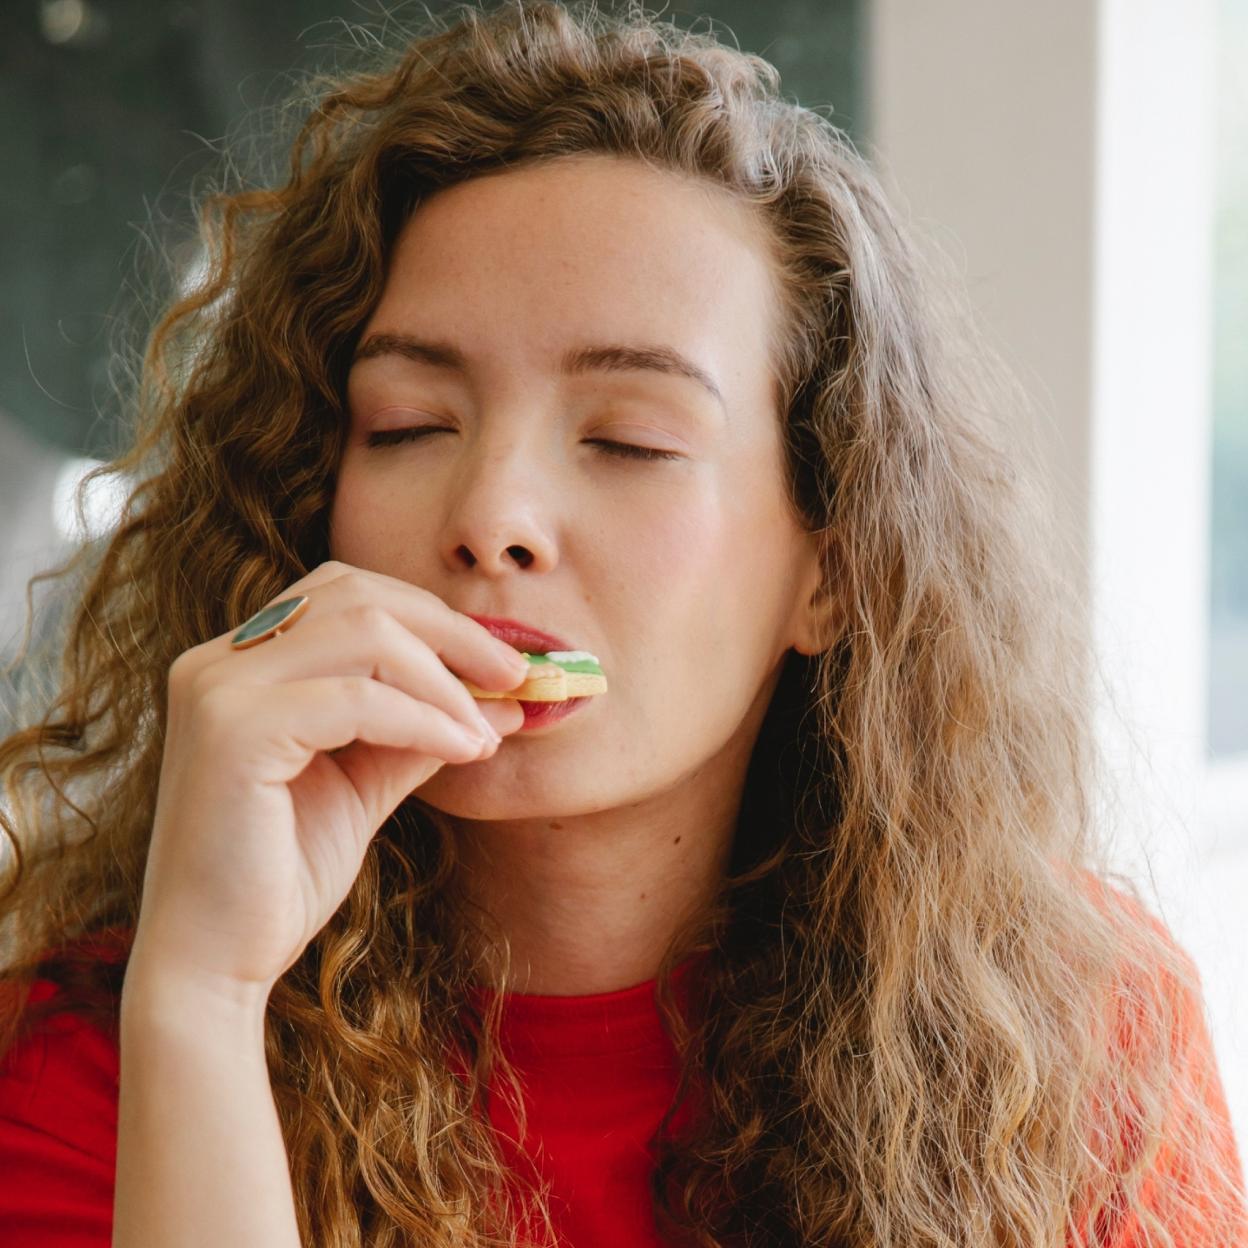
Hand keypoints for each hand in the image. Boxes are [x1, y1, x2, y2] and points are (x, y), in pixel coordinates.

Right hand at [127, 560, 528, 995]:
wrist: (213, 964)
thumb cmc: (283, 873)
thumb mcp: (365, 782)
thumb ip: (418, 728)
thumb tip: (500, 696)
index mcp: (239, 662)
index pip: (347, 594)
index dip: (432, 618)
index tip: (502, 664)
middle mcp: (216, 660)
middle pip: (358, 594)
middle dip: (450, 631)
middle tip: (514, 674)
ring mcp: (217, 689)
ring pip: (364, 632)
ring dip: (445, 679)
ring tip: (488, 731)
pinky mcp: (233, 731)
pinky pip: (358, 698)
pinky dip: (425, 719)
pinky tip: (464, 750)